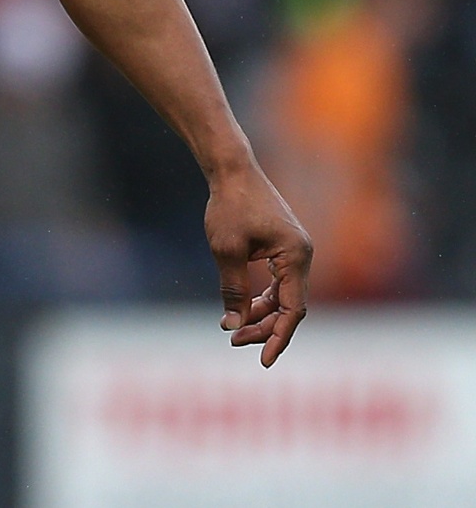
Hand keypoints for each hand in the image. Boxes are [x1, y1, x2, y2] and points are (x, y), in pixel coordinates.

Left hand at [205, 162, 310, 366]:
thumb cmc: (228, 205)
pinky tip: (241, 308)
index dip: (279, 337)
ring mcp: (295, 252)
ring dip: (262, 315)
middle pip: (290, 307)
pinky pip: (279, 283)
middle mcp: (303, 256)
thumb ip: (233, 290)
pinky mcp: (284, 248)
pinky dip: (262, 298)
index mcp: (296, 256)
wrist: (231, 169)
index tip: (263, 360)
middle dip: (264, 327)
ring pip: (284, 297)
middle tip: (233, 339)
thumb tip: (233, 325)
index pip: (293, 310)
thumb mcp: (226, 250)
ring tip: (232, 328)